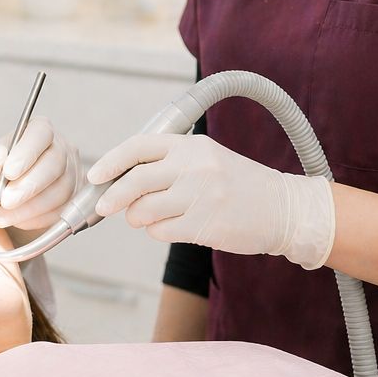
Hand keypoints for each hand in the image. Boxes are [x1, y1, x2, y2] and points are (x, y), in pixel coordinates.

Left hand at [0, 116, 81, 230]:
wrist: (5, 197)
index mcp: (40, 130)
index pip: (41, 134)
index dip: (27, 153)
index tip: (8, 172)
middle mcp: (62, 148)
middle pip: (54, 164)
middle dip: (28, 186)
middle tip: (5, 201)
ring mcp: (71, 174)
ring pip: (59, 191)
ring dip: (30, 207)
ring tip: (3, 216)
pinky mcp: (73, 198)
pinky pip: (61, 210)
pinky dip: (37, 219)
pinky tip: (16, 221)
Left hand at [87, 133, 335, 268]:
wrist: (282, 208)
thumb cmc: (237, 184)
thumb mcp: (206, 159)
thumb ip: (168, 164)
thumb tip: (121, 179)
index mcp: (191, 145)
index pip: (139, 147)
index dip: (111, 161)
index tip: (95, 175)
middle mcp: (194, 166)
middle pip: (135, 181)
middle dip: (112, 197)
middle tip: (103, 207)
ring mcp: (199, 196)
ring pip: (143, 210)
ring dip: (137, 217)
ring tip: (150, 216)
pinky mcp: (204, 224)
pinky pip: (161, 231)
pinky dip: (157, 231)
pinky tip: (172, 226)